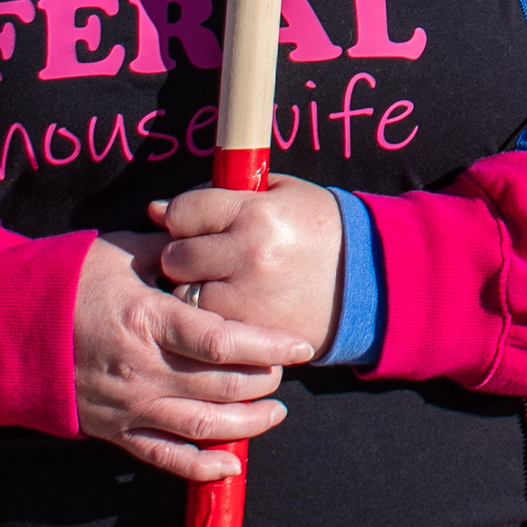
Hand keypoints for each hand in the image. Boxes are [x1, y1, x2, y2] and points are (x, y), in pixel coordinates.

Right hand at [72, 230, 312, 484]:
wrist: (2, 324)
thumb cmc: (63, 280)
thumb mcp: (121, 252)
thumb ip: (171, 253)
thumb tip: (209, 243)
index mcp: (147, 320)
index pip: (224, 340)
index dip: (268, 346)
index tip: (301, 345)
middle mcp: (142, 369)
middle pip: (222, 386)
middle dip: (264, 380)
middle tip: (284, 368)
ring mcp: (127, 405)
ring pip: (203, 427)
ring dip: (247, 424)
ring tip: (275, 412)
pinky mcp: (112, 429)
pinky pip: (164, 457)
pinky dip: (201, 467)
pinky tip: (231, 465)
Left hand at [148, 175, 344, 353]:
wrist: (369, 277)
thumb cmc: (319, 229)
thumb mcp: (278, 194)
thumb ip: (219, 194)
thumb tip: (158, 210)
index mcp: (256, 212)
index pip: (184, 211)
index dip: (183, 217)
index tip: (193, 224)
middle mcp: (248, 254)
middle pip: (177, 256)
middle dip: (184, 255)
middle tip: (204, 257)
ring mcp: (249, 298)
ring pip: (185, 295)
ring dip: (194, 289)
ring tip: (219, 282)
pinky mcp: (253, 331)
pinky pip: (207, 324)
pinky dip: (211, 317)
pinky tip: (230, 306)